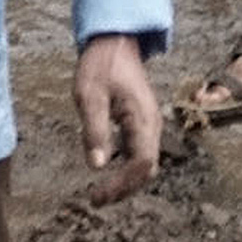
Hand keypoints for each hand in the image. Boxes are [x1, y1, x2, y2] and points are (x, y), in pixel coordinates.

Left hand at [74, 33, 161, 202]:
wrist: (115, 42)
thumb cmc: (101, 66)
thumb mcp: (89, 96)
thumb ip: (94, 130)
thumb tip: (97, 167)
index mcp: (142, 118)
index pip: (142, 164)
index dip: (122, 185)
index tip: (97, 195)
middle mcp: (152, 123)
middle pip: (148, 169)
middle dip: (125, 189)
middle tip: (97, 199)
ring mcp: (149, 123)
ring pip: (146, 163)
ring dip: (126, 181)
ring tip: (101, 193)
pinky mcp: (142, 122)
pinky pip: (141, 153)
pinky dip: (127, 169)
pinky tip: (109, 172)